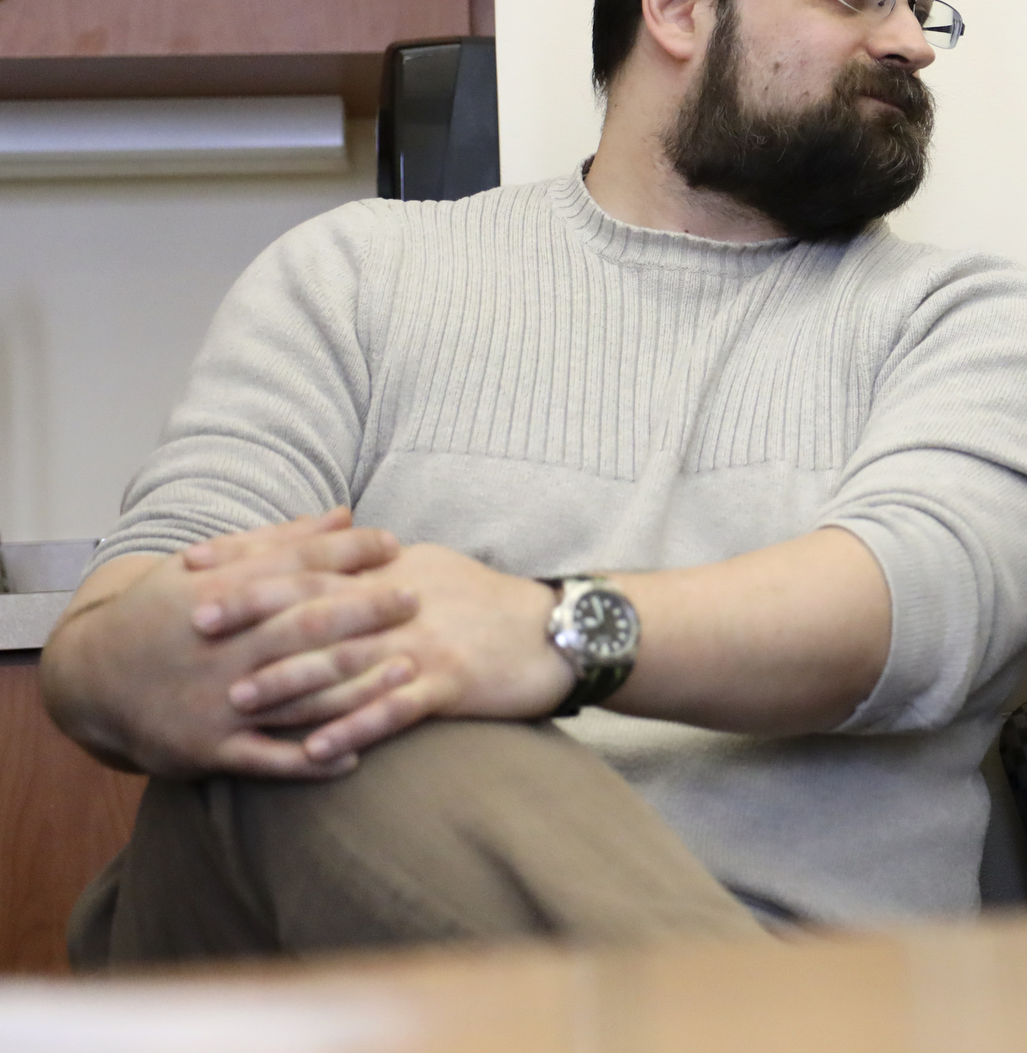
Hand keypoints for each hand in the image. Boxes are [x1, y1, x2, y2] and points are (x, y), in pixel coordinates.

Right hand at [42, 510, 420, 778]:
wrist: (89, 677)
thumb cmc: (164, 613)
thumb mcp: (209, 568)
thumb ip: (280, 543)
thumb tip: (345, 514)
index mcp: (216, 594)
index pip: (293, 567)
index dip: (347, 553)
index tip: (394, 545)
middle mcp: (219, 647)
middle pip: (304, 625)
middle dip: (365, 610)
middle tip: (414, 599)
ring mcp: (214, 701)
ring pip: (296, 693)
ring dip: (356, 685)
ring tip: (409, 670)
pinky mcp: (206, 749)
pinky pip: (267, 759)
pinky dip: (312, 759)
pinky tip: (356, 754)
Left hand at [229, 543, 570, 763]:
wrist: (560, 631)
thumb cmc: (488, 603)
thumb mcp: (429, 567)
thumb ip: (370, 563)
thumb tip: (317, 545)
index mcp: (391, 570)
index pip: (309, 561)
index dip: (251, 561)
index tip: (194, 567)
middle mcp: (402, 602)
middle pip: (319, 605)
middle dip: (255, 615)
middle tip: (196, 628)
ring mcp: (426, 644)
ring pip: (349, 661)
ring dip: (293, 681)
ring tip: (241, 700)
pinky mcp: (453, 685)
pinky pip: (397, 710)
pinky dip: (356, 730)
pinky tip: (318, 753)